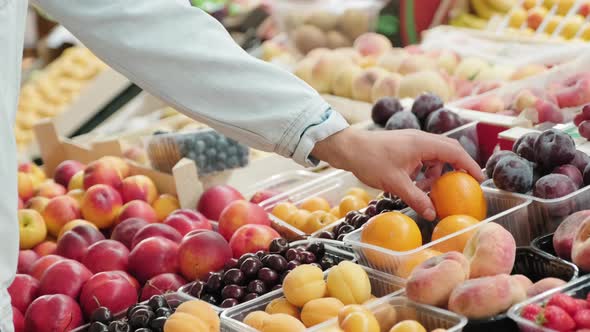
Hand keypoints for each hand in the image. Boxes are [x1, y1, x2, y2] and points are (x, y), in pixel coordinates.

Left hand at [312, 128, 483, 220]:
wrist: (348, 148)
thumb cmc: (371, 161)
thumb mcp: (395, 184)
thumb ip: (416, 198)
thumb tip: (433, 214)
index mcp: (423, 144)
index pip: (455, 153)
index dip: (469, 166)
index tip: (479, 180)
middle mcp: (421, 139)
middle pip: (449, 150)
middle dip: (457, 168)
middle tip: (463, 186)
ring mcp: (412, 141)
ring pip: (434, 155)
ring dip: (436, 172)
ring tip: (429, 190)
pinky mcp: (404, 146)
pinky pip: (422, 156)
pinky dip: (424, 170)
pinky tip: (414, 184)